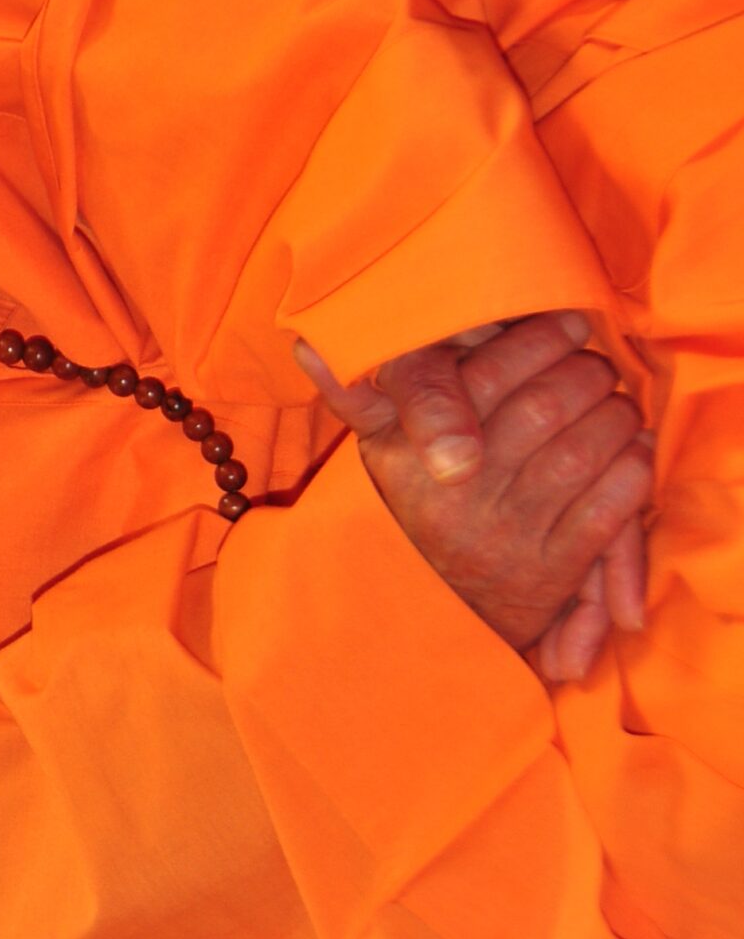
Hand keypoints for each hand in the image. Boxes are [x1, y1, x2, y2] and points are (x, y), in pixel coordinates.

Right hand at [292, 311, 653, 682]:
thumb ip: (356, 394)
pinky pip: (611, 506)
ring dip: (615, 417)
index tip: (565, 323)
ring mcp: (508, 534)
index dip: (537, 342)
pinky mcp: (553, 571)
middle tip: (595, 362)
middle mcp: (456, 495)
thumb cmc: (411, 510)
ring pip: (586, 451)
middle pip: (546, 407)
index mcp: (407, 459)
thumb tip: (306, 345)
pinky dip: (633, 469)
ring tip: (614, 401)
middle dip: (586, 373)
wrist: (428, 615)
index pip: (483, 380)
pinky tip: (631, 448)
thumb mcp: (375, 452)